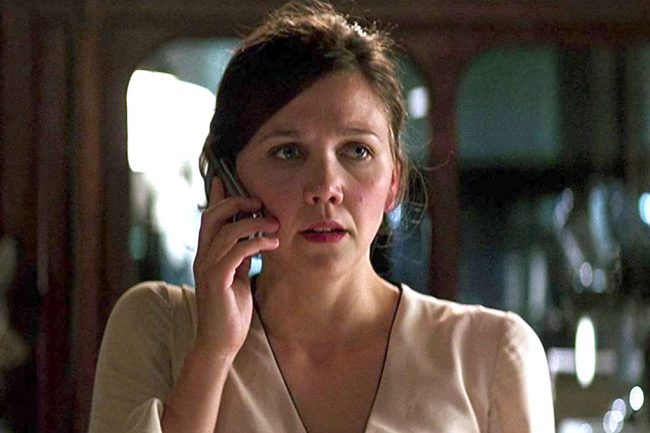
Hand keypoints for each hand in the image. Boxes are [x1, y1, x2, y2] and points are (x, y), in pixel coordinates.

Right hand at [192, 177, 278, 358]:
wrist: (220, 343)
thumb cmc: (231, 310)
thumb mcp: (238, 276)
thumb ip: (240, 256)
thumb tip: (252, 237)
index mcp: (207, 254)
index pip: (208, 216)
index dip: (217, 195)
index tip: (228, 178)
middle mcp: (203, 257)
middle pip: (212, 216)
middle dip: (236, 203)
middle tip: (260, 203)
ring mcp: (207, 269)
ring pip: (226, 231)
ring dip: (254, 223)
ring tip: (274, 224)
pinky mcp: (216, 281)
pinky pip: (236, 252)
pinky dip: (256, 242)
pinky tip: (273, 243)